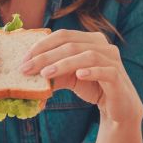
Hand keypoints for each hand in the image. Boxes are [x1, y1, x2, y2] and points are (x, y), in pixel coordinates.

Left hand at [20, 30, 142, 124]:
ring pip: (87, 56)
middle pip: (71, 45)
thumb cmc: (93, 87)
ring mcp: (112, 59)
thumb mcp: (69, 77)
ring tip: (45, 74)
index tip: (24, 59)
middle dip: (46, 56)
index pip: (63, 35)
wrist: (118, 107)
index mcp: (91, 40)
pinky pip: (105, 71)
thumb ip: (53, 71)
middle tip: (27, 68)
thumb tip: (27, 71)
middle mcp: (103, 45)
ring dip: (63, 64)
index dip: (42, 45)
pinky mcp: (118, 76)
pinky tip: (79, 75)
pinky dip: (91, 72)